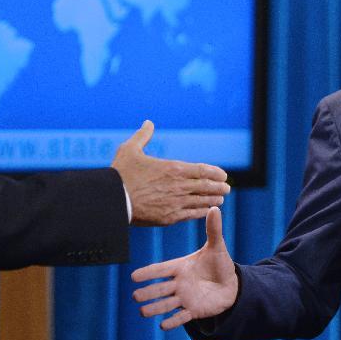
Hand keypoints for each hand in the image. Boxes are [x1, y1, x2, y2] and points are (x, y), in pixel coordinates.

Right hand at [112, 120, 229, 225]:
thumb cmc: (120, 174)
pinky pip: (192, 214)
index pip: (202, 170)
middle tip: (227, 188)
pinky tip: (207, 211)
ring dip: (213, 199)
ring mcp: (176, 203)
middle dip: (219, 187)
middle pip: (206, 186)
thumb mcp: (130, 149)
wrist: (113, 201)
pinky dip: (202, 212)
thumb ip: (143, 136)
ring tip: (220, 199)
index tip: (223, 174)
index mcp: (173, 168)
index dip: (215, 172)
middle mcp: (179, 186)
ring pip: (202, 201)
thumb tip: (148, 122)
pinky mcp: (169, 217)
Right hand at [131, 207, 237, 329]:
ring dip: (155, 308)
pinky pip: (182, 317)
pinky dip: (173, 321)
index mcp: (181, 267)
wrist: (231, 285)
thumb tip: (214, 208)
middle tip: (135, 296)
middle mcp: (179, 283)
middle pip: (160, 288)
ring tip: (142, 312)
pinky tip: (163, 325)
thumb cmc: (219, 263)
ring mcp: (185, 298)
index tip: (134, 276)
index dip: (148, 273)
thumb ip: (213, 229)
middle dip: (148, 293)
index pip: (161, 270)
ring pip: (167, 304)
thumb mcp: (216, 246)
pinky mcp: (194, 310)